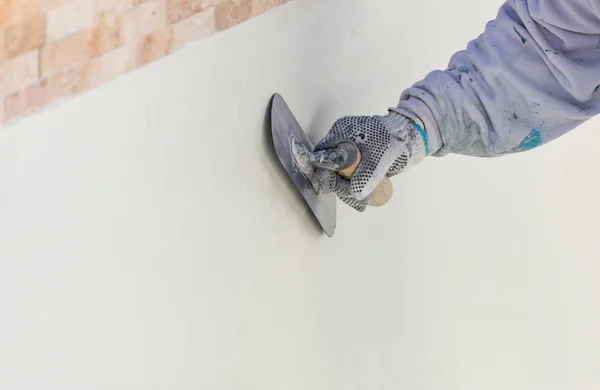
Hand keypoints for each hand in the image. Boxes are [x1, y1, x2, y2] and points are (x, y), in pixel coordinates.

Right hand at [313, 112, 428, 210]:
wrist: (413, 137)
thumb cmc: (396, 137)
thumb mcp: (380, 156)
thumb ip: (367, 174)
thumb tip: (355, 193)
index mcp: (341, 133)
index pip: (322, 155)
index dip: (325, 171)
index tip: (331, 186)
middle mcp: (342, 144)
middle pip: (330, 170)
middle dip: (340, 186)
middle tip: (354, 197)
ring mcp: (349, 155)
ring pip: (341, 178)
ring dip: (350, 192)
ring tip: (363, 203)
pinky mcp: (358, 165)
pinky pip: (351, 180)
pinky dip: (357, 191)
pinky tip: (365, 200)